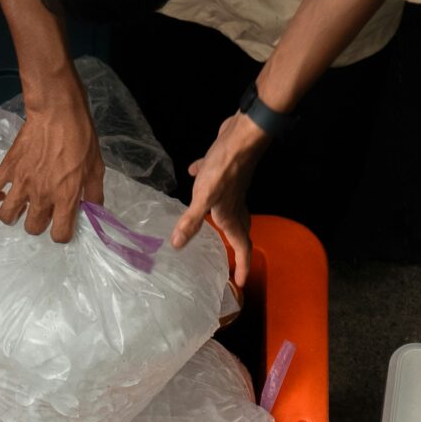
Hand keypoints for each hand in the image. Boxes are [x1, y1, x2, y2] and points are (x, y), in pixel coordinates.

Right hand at [0, 73, 103, 239]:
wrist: (57, 113)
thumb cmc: (81, 138)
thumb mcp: (96, 168)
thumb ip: (94, 194)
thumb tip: (93, 211)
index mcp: (65, 197)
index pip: (59, 235)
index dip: (62, 234)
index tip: (63, 225)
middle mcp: (41, 195)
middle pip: (32, 228)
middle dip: (38, 224)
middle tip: (42, 211)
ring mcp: (21, 183)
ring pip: (6, 216)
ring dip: (13, 216)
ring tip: (19, 207)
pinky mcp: (7, 169)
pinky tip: (0, 194)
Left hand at [170, 111, 270, 288]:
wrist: (240, 138)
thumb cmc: (224, 170)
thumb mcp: (203, 198)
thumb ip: (191, 222)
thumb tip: (177, 246)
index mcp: (231, 216)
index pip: (242, 248)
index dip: (243, 267)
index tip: (242, 283)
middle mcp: (236, 205)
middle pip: (239, 230)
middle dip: (236, 246)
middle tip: (229, 258)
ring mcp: (234, 187)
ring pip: (231, 208)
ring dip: (224, 218)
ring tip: (212, 225)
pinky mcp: (226, 171)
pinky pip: (217, 182)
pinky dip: (206, 182)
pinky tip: (194, 174)